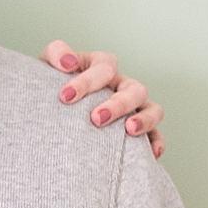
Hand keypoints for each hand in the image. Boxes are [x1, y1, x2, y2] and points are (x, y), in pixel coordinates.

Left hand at [46, 58, 166, 153]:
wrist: (52, 111)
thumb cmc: (55, 87)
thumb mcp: (50, 66)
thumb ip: (57, 54)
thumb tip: (68, 62)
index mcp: (102, 66)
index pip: (103, 67)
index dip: (85, 81)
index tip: (65, 97)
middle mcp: (121, 85)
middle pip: (133, 88)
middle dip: (117, 104)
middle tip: (96, 119)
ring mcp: (133, 107)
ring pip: (152, 108)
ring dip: (144, 119)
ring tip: (129, 130)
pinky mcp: (138, 130)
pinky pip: (156, 135)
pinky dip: (156, 142)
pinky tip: (151, 153)